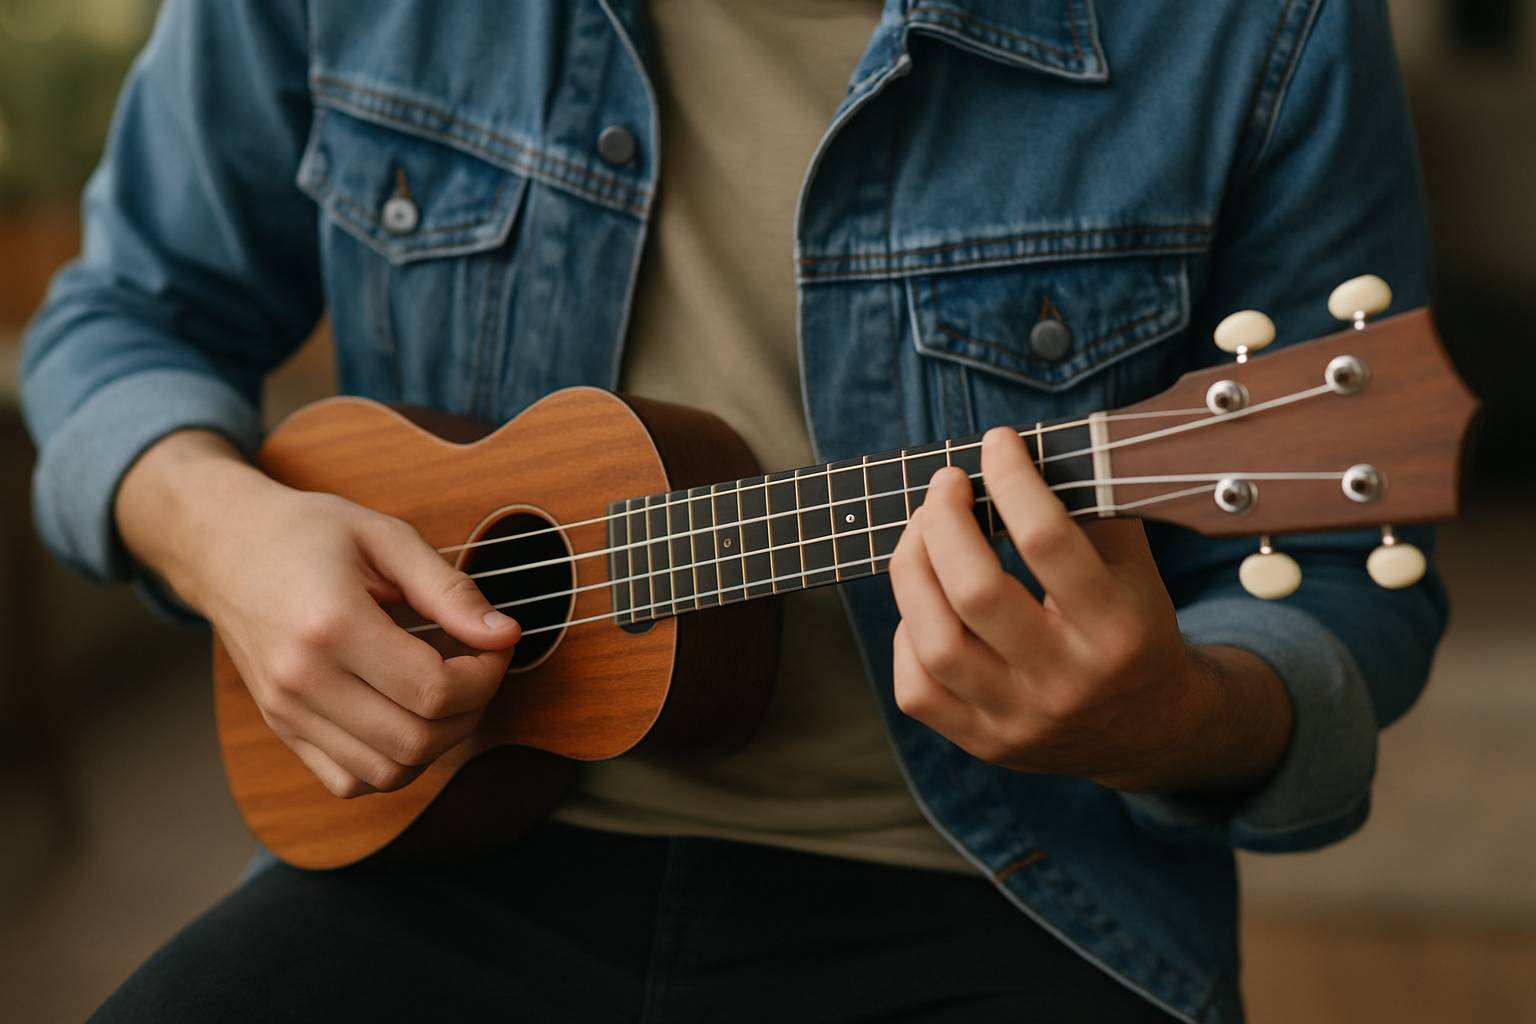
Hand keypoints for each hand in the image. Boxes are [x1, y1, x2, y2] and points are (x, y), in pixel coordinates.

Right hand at [118, 432, 520, 797]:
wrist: (223, 546)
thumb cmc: (307, 533)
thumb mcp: (385, 538)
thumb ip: (449, 589)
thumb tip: (505, 634)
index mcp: (332, 625)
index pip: (433, 690)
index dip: (486, 674)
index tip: (495, 643)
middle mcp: (302, 680)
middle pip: (417, 740)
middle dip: (472, 710)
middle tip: (479, 667)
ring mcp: (287, 712)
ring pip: (388, 773)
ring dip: (438, 743)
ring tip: (447, 692)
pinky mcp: (282, 729)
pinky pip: (349, 782)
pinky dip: (392, 764)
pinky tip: (406, 716)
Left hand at [887, 427, 1292, 794]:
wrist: (1148, 730)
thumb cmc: (1133, 627)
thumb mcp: (1135, 569)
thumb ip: (1088, 513)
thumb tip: (1019, 452)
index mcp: (1116, 628)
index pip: (1047, 541)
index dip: (1011, 479)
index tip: (997, 443)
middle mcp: (1066, 680)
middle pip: (976, 593)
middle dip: (944, 523)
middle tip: (945, 483)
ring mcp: (1020, 720)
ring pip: (936, 644)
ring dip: (912, 571)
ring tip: (920, 530)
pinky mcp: (984, 743)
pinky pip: (917, 689)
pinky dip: (907, 634)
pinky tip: (924, 603)